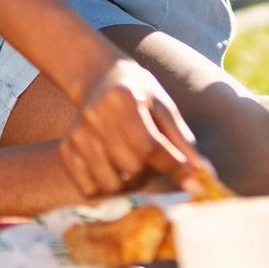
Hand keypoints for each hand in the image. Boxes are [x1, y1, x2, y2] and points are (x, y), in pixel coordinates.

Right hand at [62, 56, 217, 197]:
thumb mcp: (164, 106)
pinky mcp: (66, 150)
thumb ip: (182, 140)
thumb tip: (202, 173)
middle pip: (132, 167)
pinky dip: (107, 189)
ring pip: (111, 184)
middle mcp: (95, 117)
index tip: (195, 185)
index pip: (150, 146)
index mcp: (124, 99)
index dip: (175, 167)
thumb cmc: (139, 92)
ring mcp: (77, 135)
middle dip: (152, 172)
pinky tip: (116, 171)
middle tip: (156, 162)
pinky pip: (89, 189)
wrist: (99, 78)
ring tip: (136, 166)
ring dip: (131, 184)